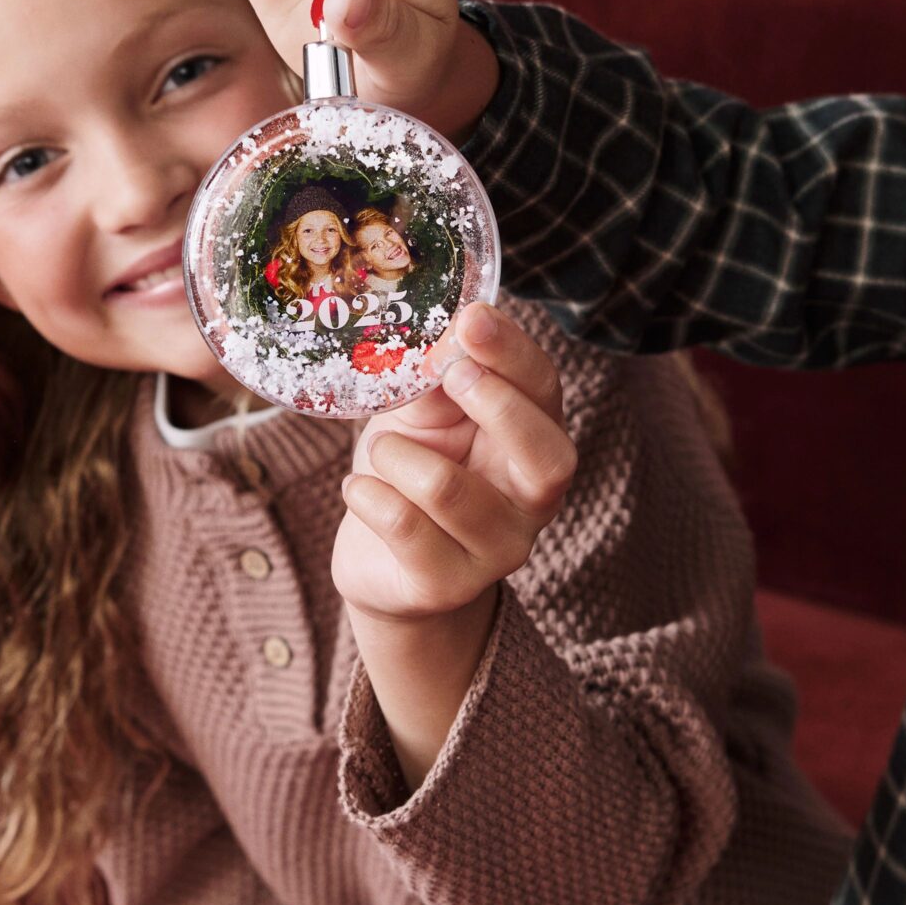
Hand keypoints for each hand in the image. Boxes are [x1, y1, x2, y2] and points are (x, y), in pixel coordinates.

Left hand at [333, 303, 576, 625]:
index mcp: (535, 441)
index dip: (513, 353)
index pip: (546, 392)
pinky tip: (357, 489)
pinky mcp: (448, 585)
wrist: (382, 563)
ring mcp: (498, 549)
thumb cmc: (412, 470)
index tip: (472, 319)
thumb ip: (436, 382)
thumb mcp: (425, 415)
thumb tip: (441, 341)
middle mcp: (534, 500)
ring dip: (396, 455)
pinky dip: (367, 494)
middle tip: (447, 375)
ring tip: (381, 451)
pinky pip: (403, 526)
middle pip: (547, 457)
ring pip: (447, 489)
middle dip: (495, 405)